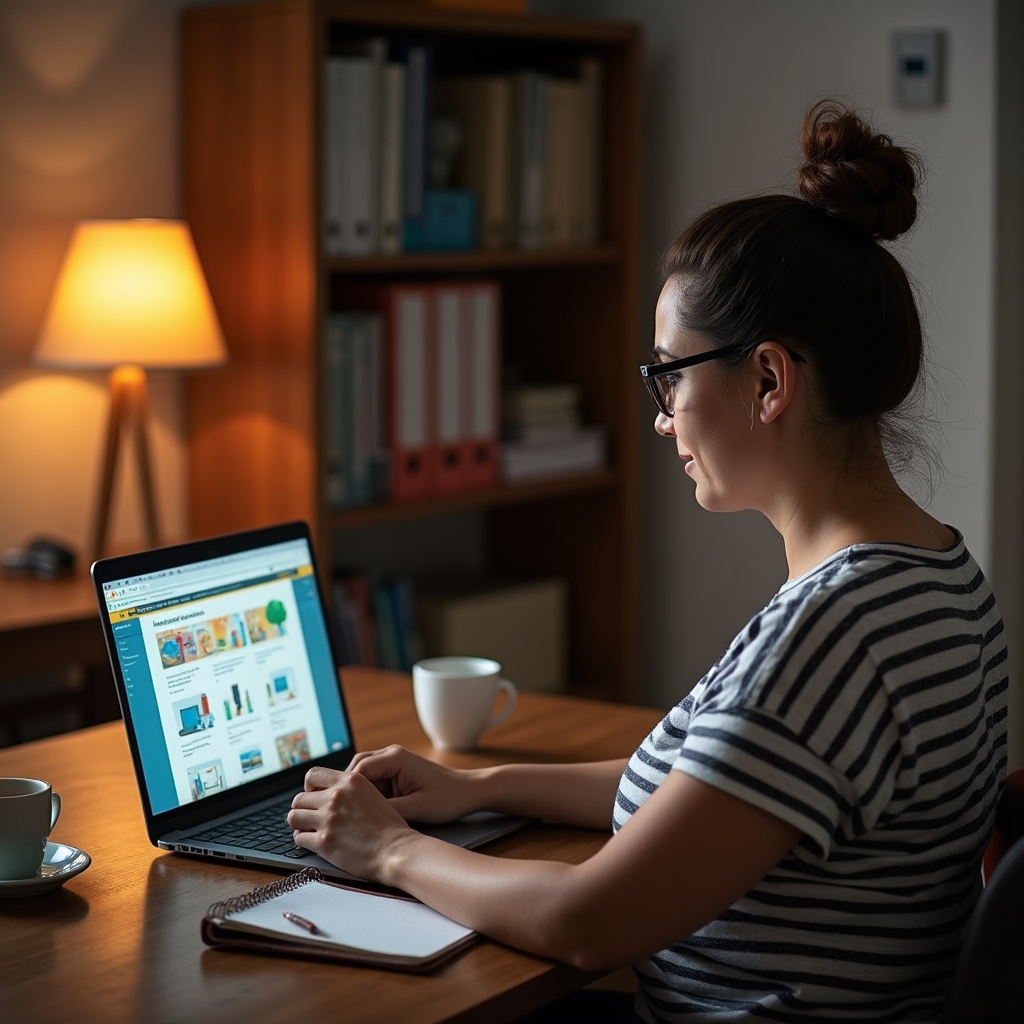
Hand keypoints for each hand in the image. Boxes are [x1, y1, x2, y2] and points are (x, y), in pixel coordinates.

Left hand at [288, 767, 414, 880]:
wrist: (395, 850)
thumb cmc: (389, 826)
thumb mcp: (372, 793)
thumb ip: (350, 790)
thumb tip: (329, 792)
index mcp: (350, 781)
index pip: (312, 774)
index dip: (309, 787)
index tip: (314, 796)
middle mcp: (337, 796)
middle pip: (299, 798)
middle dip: (303, 808)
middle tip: (311, 817)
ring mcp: (329, 819)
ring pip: (294, 816)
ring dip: (299, 824)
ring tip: (308, 829)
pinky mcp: (324, 842)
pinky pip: (299, 838)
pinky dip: (303, 841)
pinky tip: (313, 842)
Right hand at [347, 744, 479, 823]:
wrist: (469, 791)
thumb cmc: (448, 798)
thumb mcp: (416, 808)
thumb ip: (387, 810)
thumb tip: (359, 817)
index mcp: (395, 758)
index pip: (357, 770)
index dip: (345, 791)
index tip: (338, 811)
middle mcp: (391, 754)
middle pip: (355, 770)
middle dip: (348, 791)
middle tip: (340, 814)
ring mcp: (393, 762)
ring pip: (362, 775)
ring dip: (357, 794)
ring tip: (352, 816)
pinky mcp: (397, 771)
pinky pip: (374, 781)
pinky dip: (368, 795)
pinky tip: (368, 812)